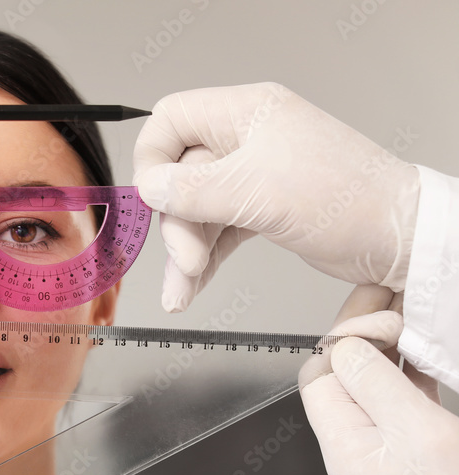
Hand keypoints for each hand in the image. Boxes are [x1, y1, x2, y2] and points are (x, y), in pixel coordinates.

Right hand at [132, 82, 419, 311]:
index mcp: (245, 114)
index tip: (153, 199)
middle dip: (177, 224)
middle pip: (180, 177)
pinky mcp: (262, 209)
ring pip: (196, 210)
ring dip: (185, 251)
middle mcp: (246, 140)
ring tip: (182, 290)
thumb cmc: (345, 200)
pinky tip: (192, 285)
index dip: (152, 159)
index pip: (172, 121)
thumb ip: (193, 189)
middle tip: (185, 261)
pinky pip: (216, 231)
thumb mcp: (256, 191)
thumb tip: (148, 189)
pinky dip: (203, 259)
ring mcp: (253, 176)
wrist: (396, 238)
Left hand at [299, 285, 458, 474]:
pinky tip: (425, 347)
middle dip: (363, 330)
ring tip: (406, 307)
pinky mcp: (414, 447)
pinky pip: (403, 397)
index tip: (378, 318)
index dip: (343, 339)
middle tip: (386, 292)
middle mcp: (356, 445)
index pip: (320, 375)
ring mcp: (385, 446)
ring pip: (376, 381)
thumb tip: (345, 346)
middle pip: (345, 374)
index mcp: (343, 445)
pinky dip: (412, 368)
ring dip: (389, 343)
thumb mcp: (416, 433)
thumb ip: (376, 385)